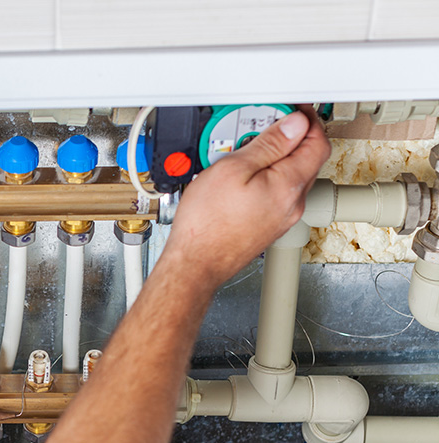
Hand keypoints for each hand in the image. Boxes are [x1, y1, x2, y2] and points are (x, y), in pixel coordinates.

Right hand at [166, 106, 330, 289]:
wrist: (195, 263)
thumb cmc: (207, 224)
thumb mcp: (232, 169)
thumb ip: (268, 145)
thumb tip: (294, 125)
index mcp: (289, 185)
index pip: (317, 142)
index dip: (306, 120)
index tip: (289, 110)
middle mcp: (292, 203)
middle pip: (304, 159)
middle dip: (286, 137)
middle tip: (257, 127)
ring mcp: (282, 218)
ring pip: (287, 177)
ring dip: (270, 159)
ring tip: (240, 153)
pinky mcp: (268, 227)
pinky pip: (273, 194)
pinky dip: (262, 179)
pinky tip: (237, 179)